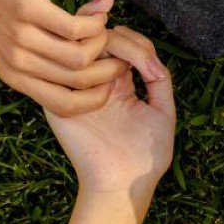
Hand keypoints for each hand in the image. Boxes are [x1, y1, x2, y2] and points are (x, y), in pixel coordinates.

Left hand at [0, 0, 143, 114]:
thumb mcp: (8, 40)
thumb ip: (45, 55)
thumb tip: (84, 60)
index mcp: (14, 77)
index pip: (66, 106)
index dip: (97, 98)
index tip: (111, 81)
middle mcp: (17, 63)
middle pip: (80, 82)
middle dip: (111, 69)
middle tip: (119, 52)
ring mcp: (21, 37)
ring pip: (82, 57)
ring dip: (103, 42)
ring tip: (103, 28)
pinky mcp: (27, 9)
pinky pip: (76, 28)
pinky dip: (95, 22)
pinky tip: (96, 12)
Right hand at [45, 27, 175, 212]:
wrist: (123, 184)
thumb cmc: (146, 156)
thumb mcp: (163, 113)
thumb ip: (161, 82)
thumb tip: (152, 57)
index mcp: (119, 83)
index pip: (122, 43)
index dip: (137, 42)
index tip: (151, 67)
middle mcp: (96, 81)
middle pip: (101, 39)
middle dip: (125, 42)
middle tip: (140, 63)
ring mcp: (77, 89)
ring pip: (82, 49)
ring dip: (106, 52)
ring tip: (123, 72)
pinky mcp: (60, 102)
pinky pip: (61, 71)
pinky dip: (85, 66)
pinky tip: (106, 79)